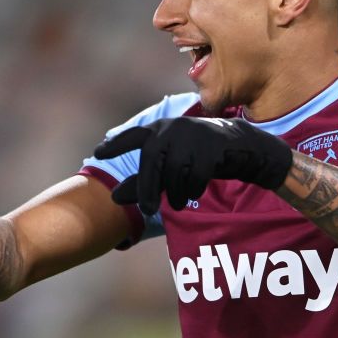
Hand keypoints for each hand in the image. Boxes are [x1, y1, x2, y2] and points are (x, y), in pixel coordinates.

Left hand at [94, 117, 291, 214]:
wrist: (240, 147)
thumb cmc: (197, 157)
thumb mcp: (170, 167)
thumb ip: (143, 181)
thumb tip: (113, 198)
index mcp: (159, 130)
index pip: (133, 136)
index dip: (116, 144)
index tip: (98, 153)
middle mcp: (173, 129)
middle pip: (153, 161)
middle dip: (149, 188)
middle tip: (149, 209)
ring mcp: (193, 136)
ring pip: (175, 172)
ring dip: (176, 192)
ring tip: (180, 200)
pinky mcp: (211, 147)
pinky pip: (196, 176)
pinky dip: (194, 189)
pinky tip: (195, 191)